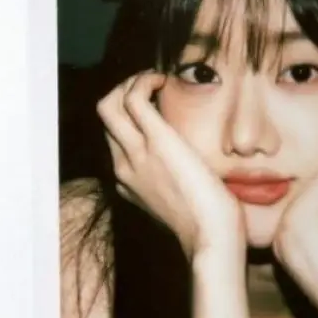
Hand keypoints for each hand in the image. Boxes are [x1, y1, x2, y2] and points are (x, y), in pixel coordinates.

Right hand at [96, 71, 244, 260]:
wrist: (211, 236)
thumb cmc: (208, 223)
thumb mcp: (180, 201)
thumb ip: (173, 182)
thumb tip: (188, 164)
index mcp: (128, 182)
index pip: (115, 139)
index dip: (130, 116)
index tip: (155, 105)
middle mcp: (124, 167)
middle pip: (106, 118)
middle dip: (124, 92)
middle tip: (153, 86)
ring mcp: (136, 154)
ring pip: (109, 104)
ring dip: (131, 83)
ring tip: (156, 80)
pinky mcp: (157, 141)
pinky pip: (134, 98)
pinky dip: (144, 81)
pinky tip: (164, 80)